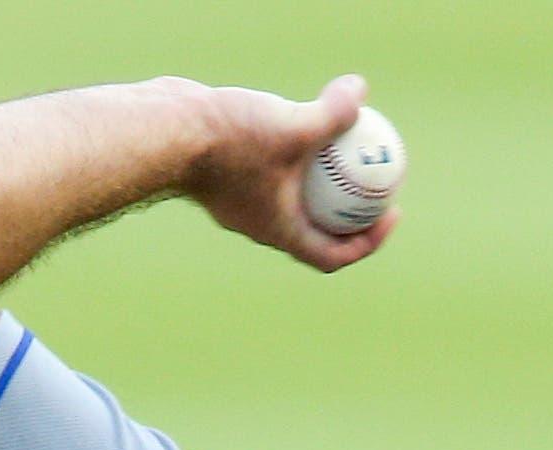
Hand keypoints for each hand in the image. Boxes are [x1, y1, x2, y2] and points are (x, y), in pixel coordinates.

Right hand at [181, 74, 398, 272]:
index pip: (333, 254)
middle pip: (314, 229)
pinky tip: (297, 117)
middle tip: (372, 182)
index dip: (367, 242)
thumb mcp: (293, 126)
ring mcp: (238, 201)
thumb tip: (361, 92)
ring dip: (315, 182)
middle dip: (347, 213)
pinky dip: (287, 156)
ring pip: (287, 198)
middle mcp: (259, 223)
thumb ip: (332, 114)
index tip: (388, 214)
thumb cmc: (228, 140)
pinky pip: (266, 171)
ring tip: (338, 146)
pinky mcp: (223, 175)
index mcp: (280, 230)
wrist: (163, 131)